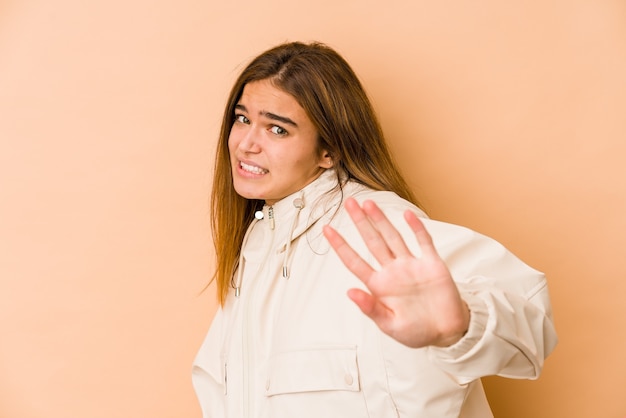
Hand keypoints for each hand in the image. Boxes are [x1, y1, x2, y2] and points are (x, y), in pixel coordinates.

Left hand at [323, 198, 469, 347]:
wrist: (448, 332)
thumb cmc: (417, 331)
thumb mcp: (391, 326)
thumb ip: (371, 309)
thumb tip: (350, 292)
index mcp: (379, 286)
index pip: (355, 261)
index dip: (340, 245)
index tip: (327, 229)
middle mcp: (393, 271)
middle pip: (372, 241)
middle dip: (360, 222)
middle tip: (349, 203)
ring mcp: (412, 265)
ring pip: (393, 237)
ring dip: (382, 220)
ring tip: (369, 203)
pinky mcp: (432, 264)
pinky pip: (423, 242)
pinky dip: (416, 228)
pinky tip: (408, 215)